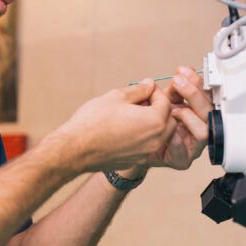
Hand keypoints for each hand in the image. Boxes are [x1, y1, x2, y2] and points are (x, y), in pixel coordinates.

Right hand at [54, 80, 175, 173]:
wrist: (76, 149)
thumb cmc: (94, 120)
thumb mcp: (117, 97)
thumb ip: (139, 90)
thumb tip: (149, 84)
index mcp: (155, 121)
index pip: (166, 102)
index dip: (155, 92)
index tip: (144, 88)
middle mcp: (156, 140)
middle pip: (169, 121)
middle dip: (159, 109)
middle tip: (142, 101)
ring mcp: (146, 153)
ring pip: (160, 135)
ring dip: (153, 124)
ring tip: (134, 114)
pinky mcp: (136, 161)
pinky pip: (147, 146)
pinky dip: (143, 136)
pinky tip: (126, 129)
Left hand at [157, 66, 211, 170]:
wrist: (138, 146)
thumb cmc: (154, 124)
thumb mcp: (165, 102)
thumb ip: (175, 90)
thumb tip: (185, 72)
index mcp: (200, 113)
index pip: (208, 96)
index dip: (198, 83)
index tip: (183, 71)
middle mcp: (201, 129)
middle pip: (209, 111)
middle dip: (194, 94)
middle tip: (177, 82)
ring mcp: (194, 147)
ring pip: (203, 131)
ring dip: (188, 116)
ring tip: (171, 110)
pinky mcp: (183, 161)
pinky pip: (183, 152)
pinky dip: (176, 139)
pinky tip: (169, 130)